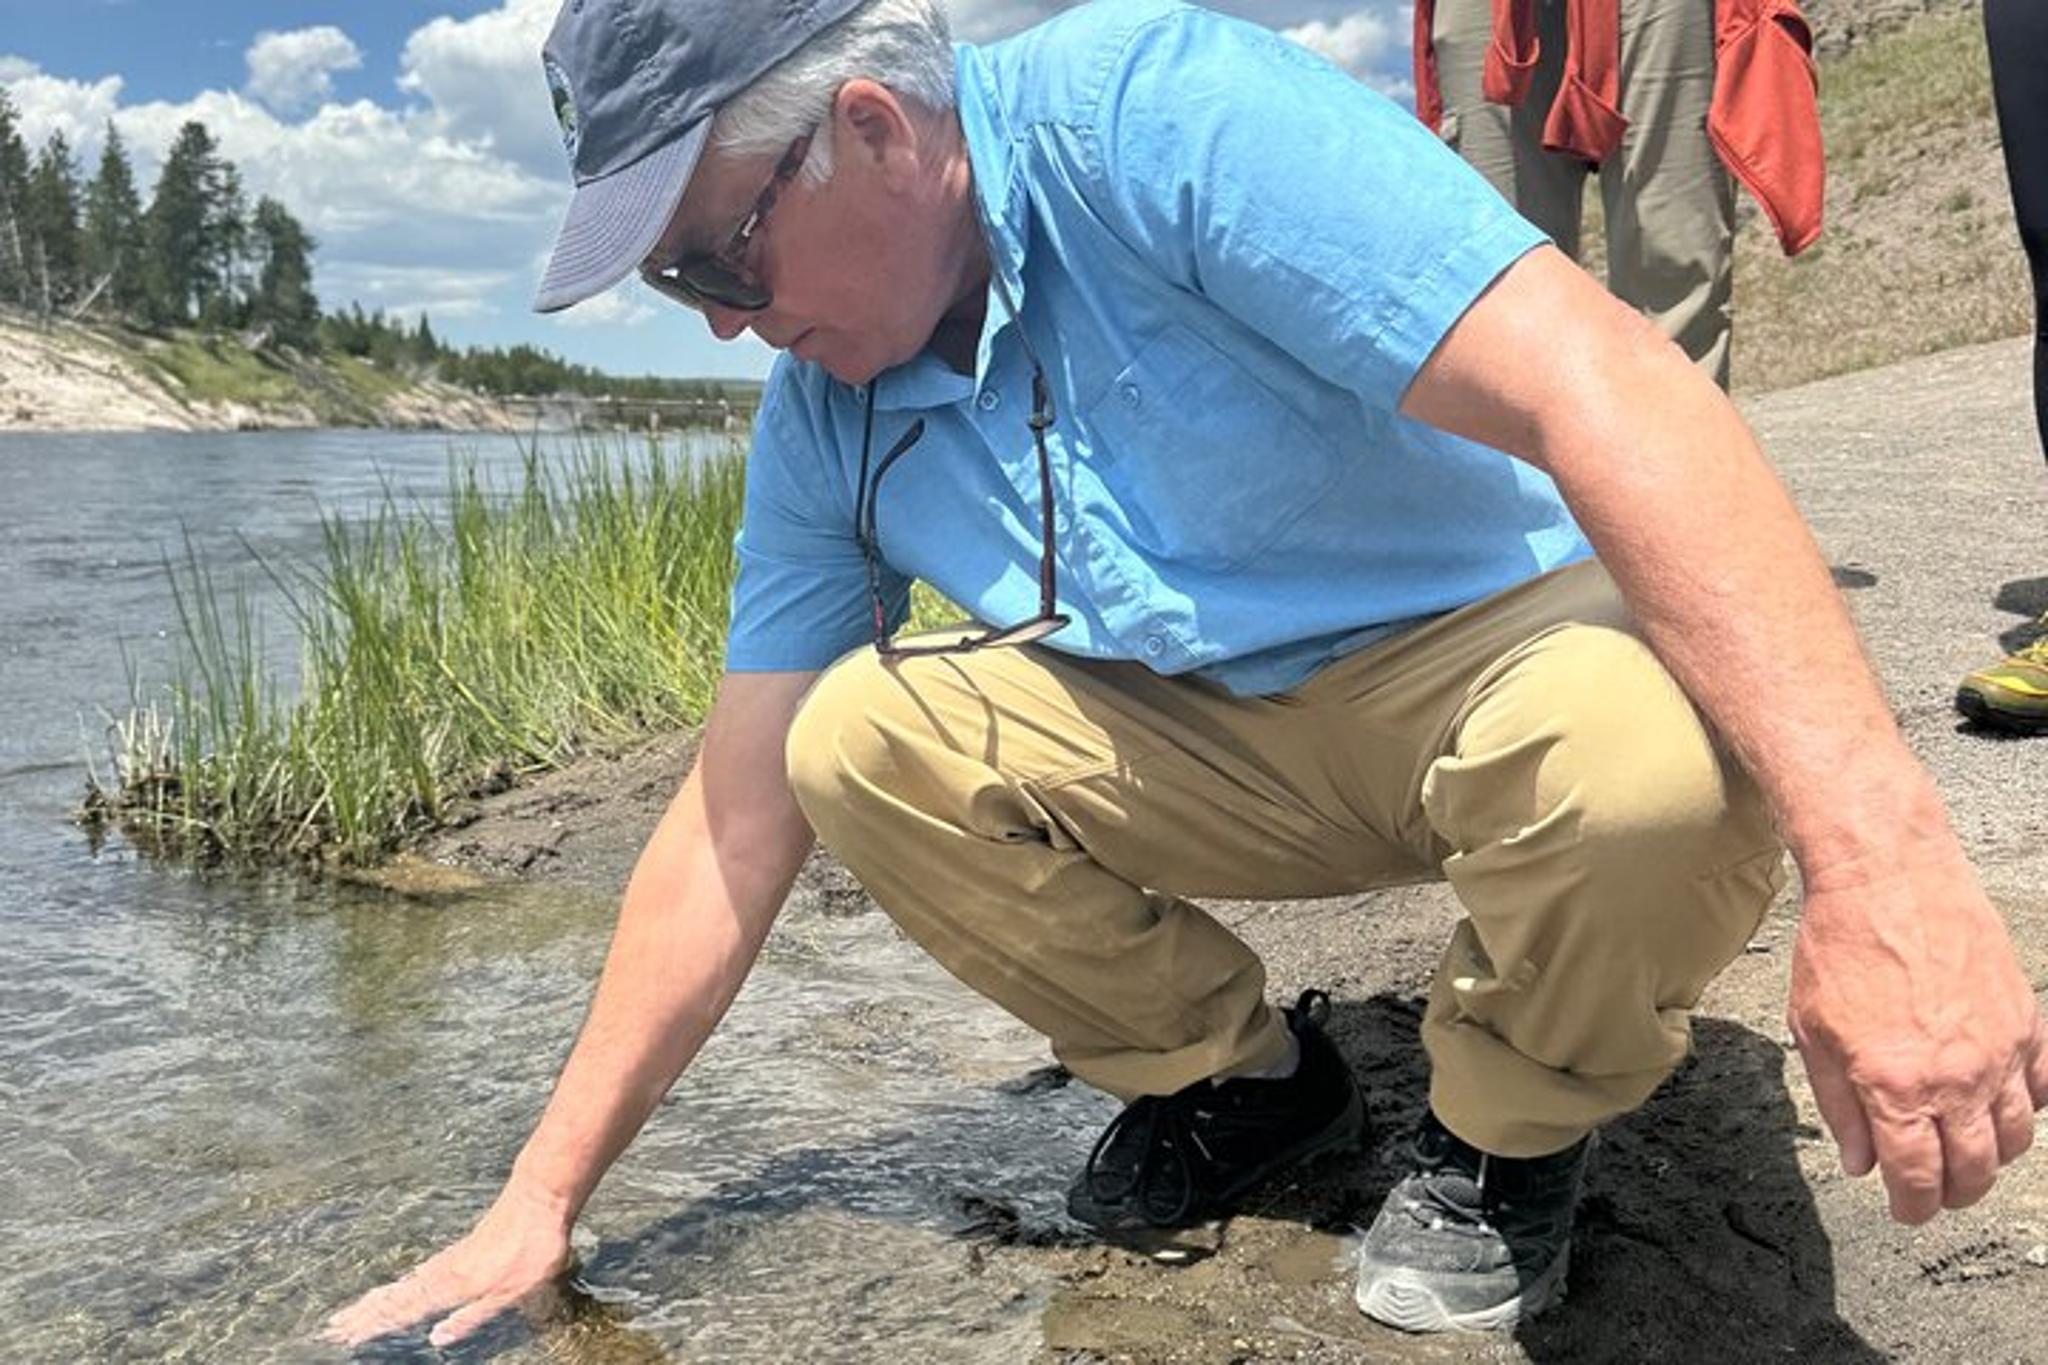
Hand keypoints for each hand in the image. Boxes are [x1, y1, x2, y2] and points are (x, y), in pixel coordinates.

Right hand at [322, 1180, 574, 1347]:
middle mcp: (445, 1272)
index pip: (406, 1312)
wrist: (539, 1197)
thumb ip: (473, 1316)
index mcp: (454, 1287)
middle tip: (334, 1327)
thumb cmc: (532, 1249)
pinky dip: (404, 1282)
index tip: (347, 1336)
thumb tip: (437, 1338)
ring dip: (379, 1299)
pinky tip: (404, 1283)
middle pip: (397, 1297)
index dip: (377, 1326)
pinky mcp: (462, 1248)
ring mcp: (451, 1258)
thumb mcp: (510, 1293)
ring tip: (356, 1309)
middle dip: (366, 1314)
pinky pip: (423, 1271)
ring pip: (406, 1284)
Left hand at [1787, 845, 2047, 1222]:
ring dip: (1993, 1157)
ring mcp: (1999, 1050)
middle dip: (1955, 1193)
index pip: (1916, 1176)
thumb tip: (1861, 1160)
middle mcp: (1956, 1077)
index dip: (1912, 1206)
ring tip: (1968, 1155)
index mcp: (1896, 1085)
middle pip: (1975, 1169)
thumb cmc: (1840, 947)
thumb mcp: (1812, 1032)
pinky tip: (2002, 1105)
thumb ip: (1839, 1105)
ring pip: (2016, 1136)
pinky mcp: (2025, 1021)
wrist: (1887, 879)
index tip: (1906, 1211)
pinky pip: (2042, 1086)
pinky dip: (2027, 1107)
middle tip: (1937, 1193)